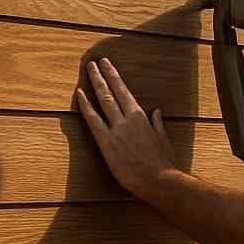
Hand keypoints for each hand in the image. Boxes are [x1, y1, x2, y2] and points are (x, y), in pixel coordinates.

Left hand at [74, 58, 176, 198]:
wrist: (158, 180)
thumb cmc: (163, 164)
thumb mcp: (163, 140)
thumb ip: (158, 124)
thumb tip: (156, 111)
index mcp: (141, 117)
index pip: (124, 91)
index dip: (115, 77)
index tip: (108, 65)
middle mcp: (128, 119)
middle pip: (112, 91)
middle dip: (103, 75)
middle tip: (94, 62)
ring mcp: (117, 129)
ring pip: (103, 100)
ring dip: (95, 82)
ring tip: (88, 69)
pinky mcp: (107, 143)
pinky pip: (93, 120)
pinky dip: (86, 105)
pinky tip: (79, 94)